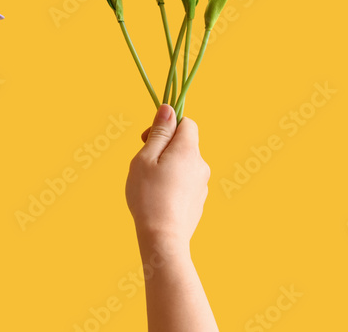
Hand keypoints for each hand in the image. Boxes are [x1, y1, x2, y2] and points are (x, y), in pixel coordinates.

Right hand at [125, 104, 209, 253]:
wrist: (163, 238)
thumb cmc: (149, 196)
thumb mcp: (146, 158)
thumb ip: (159, 132)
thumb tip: (168, 109)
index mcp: (188, 150)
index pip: (187, 123)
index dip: (167, 124)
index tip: (147, 138)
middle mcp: (201, 165)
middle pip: (185, 144)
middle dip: (164, 148)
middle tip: (144, 163)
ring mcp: (202, 184)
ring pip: (184, 164)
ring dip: (168, 167)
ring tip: (150, 184)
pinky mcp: (199, 201)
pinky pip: (186, 182)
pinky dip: (173, 184)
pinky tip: (159, 198)